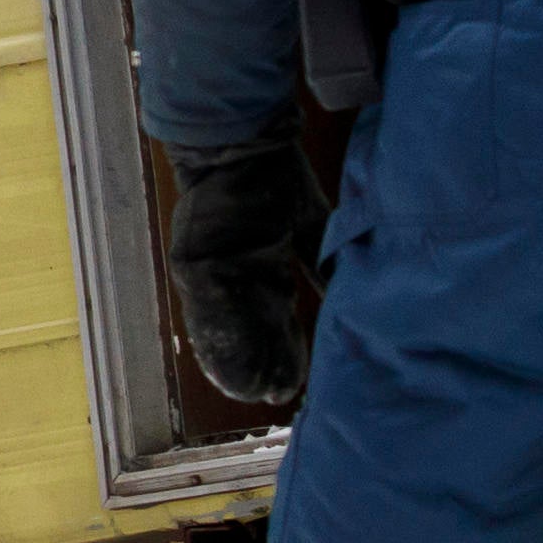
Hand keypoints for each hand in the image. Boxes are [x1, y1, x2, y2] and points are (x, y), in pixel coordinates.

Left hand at [163, 133, 326, 413]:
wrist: (241, 144)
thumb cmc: (274, 179)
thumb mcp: (310, 227)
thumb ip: (323, 265)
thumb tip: (348, 296)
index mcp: (265, 271)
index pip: (278, 323)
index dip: (286, 353)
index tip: (293, 384)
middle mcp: (239, 279)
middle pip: (251, 333)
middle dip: (262, 366)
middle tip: (271, 398)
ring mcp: (214, 275)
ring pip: (227, 330)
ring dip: (239, 362)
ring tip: (250, 393)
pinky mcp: (194, 267)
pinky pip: (206, 312)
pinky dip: (218, 341)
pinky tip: (227, 368)